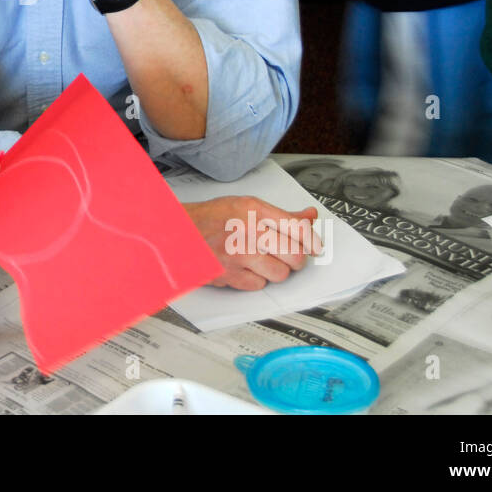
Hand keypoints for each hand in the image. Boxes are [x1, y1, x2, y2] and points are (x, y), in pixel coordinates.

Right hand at [183, 197, 320, 290]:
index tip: (314, 247)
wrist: (177, 232)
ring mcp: (237, 254)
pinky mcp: (228, 274)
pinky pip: (259, 285)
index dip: (312, 241)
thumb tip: (310, 217)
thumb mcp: (246, 206)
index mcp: (253, 209)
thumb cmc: (211, 218)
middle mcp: (247, 230)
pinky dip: (256, 279)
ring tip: (263, 261)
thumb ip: (281, 215)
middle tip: (287, 255)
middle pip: (295, 255)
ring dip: (276, 271)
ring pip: (280, 274)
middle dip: (295, 259)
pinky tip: (245, 268)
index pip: (298, 228)